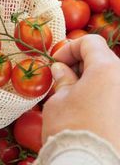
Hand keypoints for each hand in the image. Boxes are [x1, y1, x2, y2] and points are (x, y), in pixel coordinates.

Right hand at [43, 35, 119, 151]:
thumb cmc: (70, 129)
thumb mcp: (59, 99)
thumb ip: (62, 78)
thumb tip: (61, 69)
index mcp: (107, 69)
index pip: (90, 43)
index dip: (69, 48)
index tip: (56, 62)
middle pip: (102, 58)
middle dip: (79, 64)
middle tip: (62, 77)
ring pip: (109, 76)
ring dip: (90, 79)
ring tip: (73, 94)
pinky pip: (115, 92)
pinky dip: (101, 92)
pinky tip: (87, 106)